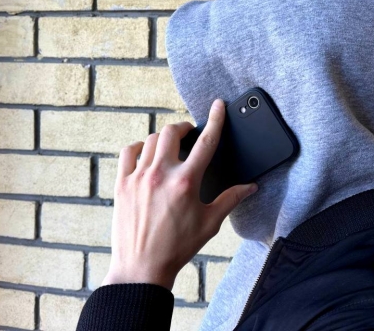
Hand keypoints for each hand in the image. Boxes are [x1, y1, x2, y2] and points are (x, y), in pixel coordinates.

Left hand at [102, 99, 257, 289]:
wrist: (142, 267)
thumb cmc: (177, 247)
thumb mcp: (210, 223)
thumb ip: (231, 199)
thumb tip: (251, 187)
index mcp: (187, 182)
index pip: (206, 142)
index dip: (215, 120)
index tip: (217, 105)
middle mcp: (161, 174)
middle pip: (172, 132)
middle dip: (183, 127)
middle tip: (189, 134)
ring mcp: (138, 177)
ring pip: (150, 140)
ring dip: (162, 138)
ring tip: (169, 147)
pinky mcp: (122, 184)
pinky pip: (127, 152)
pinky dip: (137, 147)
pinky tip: (145, 154)